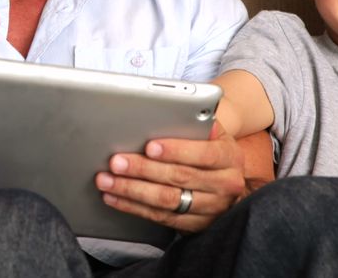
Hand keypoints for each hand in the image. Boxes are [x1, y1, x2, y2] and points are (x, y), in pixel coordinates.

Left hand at [95, 121, 244, 231]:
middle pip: (180, 177)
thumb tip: (173, 112)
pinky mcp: (195, 225)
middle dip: (143, 169)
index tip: (150, 146)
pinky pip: (161, 218)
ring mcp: (211, 208)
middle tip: (116, 162)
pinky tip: (115, 197)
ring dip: (132, 190)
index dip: (175, 150)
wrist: (224, 177)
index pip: (203, 154)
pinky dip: (134, 207)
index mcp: (229, 157)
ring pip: (167, 200)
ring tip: (107, 180)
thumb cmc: (208, 148)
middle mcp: (225, 185)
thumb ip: (195, 124)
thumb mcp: (211, 133)